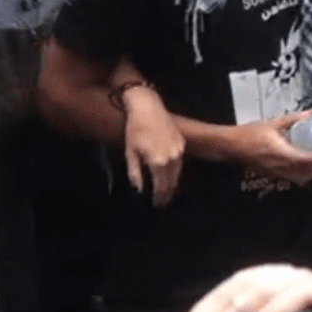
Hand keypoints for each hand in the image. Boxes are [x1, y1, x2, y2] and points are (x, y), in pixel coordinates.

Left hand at [124, 86, 185, 206]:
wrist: (147, 107)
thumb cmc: (135, 129)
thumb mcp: (130, 153)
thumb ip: (135, 174)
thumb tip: (139, 189)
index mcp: (158, 162)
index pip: (161, 187)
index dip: (159, 198)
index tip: (156, 204)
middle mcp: (171, 158)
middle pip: (172, 182)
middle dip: (167, 194)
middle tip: (162, 202)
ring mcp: (178, 150)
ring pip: (178, 173)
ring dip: (172, 183)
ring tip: (167, 191)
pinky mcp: (181, 142)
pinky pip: (180, 162)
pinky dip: (175, 171)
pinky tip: (170, 173)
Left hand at [132, 264, 311, 311]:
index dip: (304, 294)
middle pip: (267, 289)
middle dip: (300, 280)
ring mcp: (212, 311)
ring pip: (252, 279)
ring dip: (282, 273)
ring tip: (306, 278)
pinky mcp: (203, 304)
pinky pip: (235, 280)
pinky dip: (261, 272)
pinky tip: (277, 275)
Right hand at [227, 112, 311, 183]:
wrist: (232, 146)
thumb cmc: (249, 134)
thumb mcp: (273, 123)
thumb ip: (293, 119)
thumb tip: (310, 114)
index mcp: (281, 152)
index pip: (306, 159)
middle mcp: (279, 166)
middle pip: (305, 173)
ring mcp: (275, 172)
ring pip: (299, 178)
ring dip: (310, 173)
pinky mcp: (272, 175)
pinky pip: (290, 178)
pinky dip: (300, 175)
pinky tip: (303, 167)